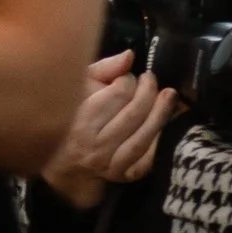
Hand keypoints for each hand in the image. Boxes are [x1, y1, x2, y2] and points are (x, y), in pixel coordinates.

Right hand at [39, 49, 177, 209]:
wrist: (63, 157)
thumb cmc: (73, 113)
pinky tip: (165, 125)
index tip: (127, 78)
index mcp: (82, 119)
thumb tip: (130, 56)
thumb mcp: (82, 84)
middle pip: (134, 114)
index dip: (129, 80)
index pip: (119, 94)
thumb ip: (106, 68)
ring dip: (160, 114)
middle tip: (151, 80)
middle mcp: (95, 145)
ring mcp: (110, 164)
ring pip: (142, 138)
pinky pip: (147, 160)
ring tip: (168, 96)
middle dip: (148, 92)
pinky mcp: (123, 176)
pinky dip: (159, 142)